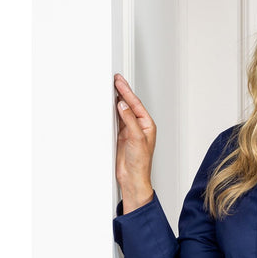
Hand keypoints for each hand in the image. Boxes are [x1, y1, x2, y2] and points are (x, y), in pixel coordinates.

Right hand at [114, 73, 155, 211]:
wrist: (132, 178)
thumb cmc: (141, 163)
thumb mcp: (136, 138)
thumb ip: (129, 120)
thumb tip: (123, 105)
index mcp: (147, 125)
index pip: (136, 104)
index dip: (127, 92)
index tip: (119, 81)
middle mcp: (139, 126)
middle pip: (129, 105)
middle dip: (122, 92)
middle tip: (115, 79)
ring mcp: (129, 131)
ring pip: (122, 111)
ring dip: (116, 99)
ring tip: (111, 87)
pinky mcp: (121, 136)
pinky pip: (116, 119)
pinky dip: (112, 111)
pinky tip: (108, 104)